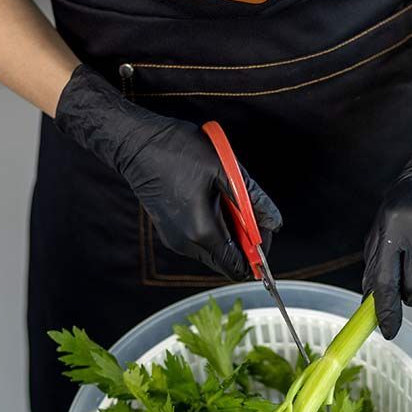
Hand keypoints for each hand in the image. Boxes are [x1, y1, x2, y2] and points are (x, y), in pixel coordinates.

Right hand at [54, 65, 280, 278]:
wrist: (136, 145)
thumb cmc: (177, 150)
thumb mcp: (224, 168)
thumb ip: (252, 199)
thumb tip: (274, 221)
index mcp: (202, 231)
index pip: (238, 266)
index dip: (258, 255)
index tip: (264, 231)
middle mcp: (187, 243)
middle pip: (226, 262)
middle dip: (244, 244)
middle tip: (248, 213)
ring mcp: (175, 240)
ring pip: (213, 253)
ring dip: (228, 235)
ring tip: (226, 201)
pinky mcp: (169, 233)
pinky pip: (199, 243)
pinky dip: (213, 230)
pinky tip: (210, 202)